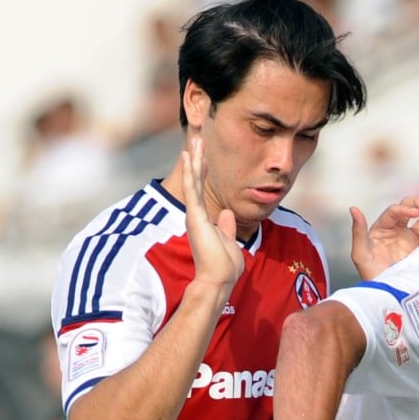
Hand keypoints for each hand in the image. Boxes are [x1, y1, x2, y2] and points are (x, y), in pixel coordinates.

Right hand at [181, 137, 244, 296]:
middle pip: (197, 182)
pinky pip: (192, 189)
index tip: (205, 156)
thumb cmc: (224, 266)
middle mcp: (196, 215)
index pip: (204, 191)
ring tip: (194, 140)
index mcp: (205, 220)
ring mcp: (194, 215)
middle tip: (197, 140)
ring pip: (193, 182)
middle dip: (198, 161)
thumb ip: (226, 227)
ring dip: (194, 160)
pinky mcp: (194, 216)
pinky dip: (191, 172)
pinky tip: (189, 155)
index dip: (204, 173)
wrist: (218, 279)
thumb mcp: (229, 241)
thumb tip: (227, 212)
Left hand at [350, 196, 418, 279]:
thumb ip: (358, 231)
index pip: (395, 211)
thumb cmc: (370, 276)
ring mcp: (412, 240)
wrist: (389, 296)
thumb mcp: (361, 255)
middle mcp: (398, 231)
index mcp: (383, 229)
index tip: (416, 212)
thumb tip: (353, 209)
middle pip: (410, 208)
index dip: (405, 208)